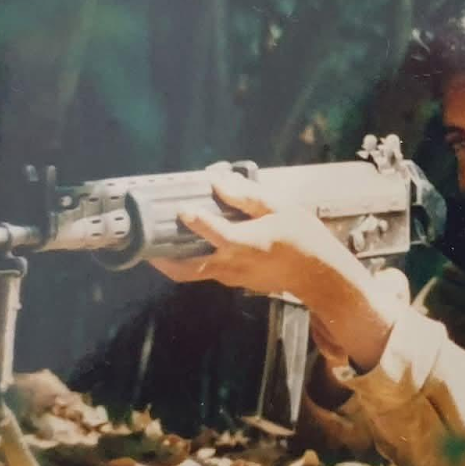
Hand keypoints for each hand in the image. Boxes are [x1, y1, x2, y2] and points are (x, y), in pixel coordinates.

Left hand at [149, 165, 401, 370]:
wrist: (321, 276)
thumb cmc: (305, 239)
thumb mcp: (282, 209)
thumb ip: (248, 196)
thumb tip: (218, 183)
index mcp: (244, 244)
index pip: (212, 232)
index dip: (194, 220)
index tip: (181, 207)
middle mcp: (232, 265)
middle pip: (184, 268)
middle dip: (160, 258)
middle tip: (143, 242)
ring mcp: (233, 278)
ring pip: (193, 273)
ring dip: (174, 260)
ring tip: (161, 241)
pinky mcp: (237, 282)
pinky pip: (209, 272)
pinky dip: (197, 260)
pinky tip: (196, 244)